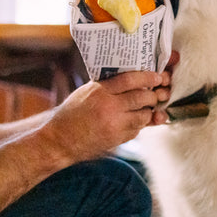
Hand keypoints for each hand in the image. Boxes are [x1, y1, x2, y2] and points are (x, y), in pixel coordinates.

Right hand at [46, 69, 171, 163]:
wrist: (60, 140)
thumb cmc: (71, 114)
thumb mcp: (85, 92)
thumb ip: (107, 85)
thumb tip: (131, 78)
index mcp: (100, 92)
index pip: (130, 80)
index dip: (147, 76)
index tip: (156, 76)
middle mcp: (109, 108)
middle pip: (142, 97)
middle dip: (153, 95)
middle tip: (155, 93)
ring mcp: (114, 125)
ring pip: (144, 116)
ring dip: (148, 111)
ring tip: (145, 108)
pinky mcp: (117, 140)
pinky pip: (137, 130)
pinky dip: (138, 124)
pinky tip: (133, 121)